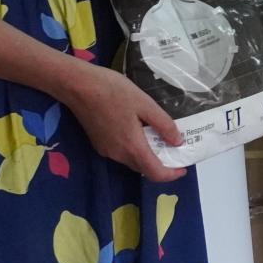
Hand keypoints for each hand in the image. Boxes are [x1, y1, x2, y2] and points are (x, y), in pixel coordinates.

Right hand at [61, 61, 187, 181]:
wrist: (79, 87)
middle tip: (176, 149)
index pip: (154, 172)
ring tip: (162, 139)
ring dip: (148, 156)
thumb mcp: (146, 104)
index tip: (183, 168)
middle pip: (143, 168)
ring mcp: (106, 150)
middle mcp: (117, 154)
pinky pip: (121, 153)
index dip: (170, 175)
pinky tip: (142, 132)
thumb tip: (178, 142)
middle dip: (161, 164)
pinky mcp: (98, 143)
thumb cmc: (115, 92)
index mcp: (131, 146)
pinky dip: (135, 149)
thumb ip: (163, 125)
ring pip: (131, 160)